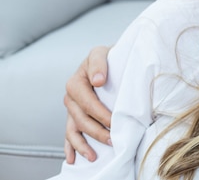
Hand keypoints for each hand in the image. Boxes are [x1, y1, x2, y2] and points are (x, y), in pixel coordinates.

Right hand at [63, 45, 111, 162]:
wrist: (108, 59)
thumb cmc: (107, 57)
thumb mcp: (101, 53)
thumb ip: (98, 64)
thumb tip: (98, 80)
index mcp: (75, 82)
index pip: (87, 103)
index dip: (100, 114)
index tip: (114, 122)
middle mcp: (70, 97)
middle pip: (81, 119)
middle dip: (96, 132)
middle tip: (113, 140)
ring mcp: (71, 109)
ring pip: (73, 130)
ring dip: (82, 145)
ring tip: (94, 157)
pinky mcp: (74, 116)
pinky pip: (69, 134)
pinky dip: (70, 147)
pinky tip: (72, 160)